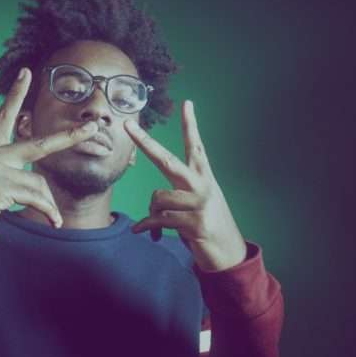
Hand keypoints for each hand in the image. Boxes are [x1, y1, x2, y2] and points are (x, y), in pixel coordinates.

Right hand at [0, 67, 98, 234]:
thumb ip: (11, 172)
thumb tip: (44, 187)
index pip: (4, 116)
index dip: (16, 94)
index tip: (27, 73)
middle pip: (40, 144)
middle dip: (70, 137)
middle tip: (92, 128)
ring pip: (39, 183)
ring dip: (50, 205)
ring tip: (53, 219)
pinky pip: (36, 198)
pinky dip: (49, 212)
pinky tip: (53, 222)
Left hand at [124, 100, 247, 271]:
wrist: (228, 253)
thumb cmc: (206, 226)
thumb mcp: (196, 205)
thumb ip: (176, 198)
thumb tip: (147, 213)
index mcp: (204, 176)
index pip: (196, 146)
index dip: (190, 125)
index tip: (187, 103)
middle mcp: (202, 185)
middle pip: (167, 159)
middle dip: (144, 142)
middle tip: (126, 124)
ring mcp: (199, 202)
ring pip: (157, 198)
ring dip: (152, 213)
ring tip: (158, 224)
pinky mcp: (194, 222)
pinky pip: (158, 220)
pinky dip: (147, 227)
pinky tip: (143, 232)